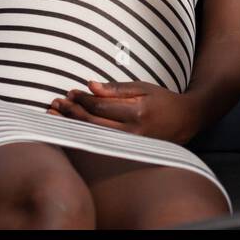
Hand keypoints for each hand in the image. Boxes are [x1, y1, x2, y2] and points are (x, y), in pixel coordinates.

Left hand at [46, 80, 199, 143]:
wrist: (185, 121)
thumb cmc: (162, 101)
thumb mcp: (143, 88)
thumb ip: (116, 89)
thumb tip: (90, 86)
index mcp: (136, 112)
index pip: (100, 106)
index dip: (82, 99)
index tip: (70, 92)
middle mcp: (132, 132)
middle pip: (92, 123)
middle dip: (71, 112)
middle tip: (56, 103)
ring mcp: (129, 146)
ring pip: (92, 136)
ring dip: (71, 125)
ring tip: (55, 115)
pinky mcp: (127, 153)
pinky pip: (99, 144)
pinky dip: (81, 135)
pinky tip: (69, 130)